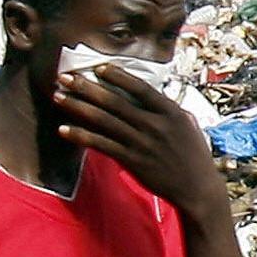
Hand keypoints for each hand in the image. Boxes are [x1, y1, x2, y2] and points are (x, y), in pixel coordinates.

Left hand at [54, 65, 225, 217]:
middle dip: (87, 87)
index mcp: (170, 112)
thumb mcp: (187, 125)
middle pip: (115, 102)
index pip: (140, 87)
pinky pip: (102, 145)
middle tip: (65, 77)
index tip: (98, 68)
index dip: (118, 76)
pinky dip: (82, 136)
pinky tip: (64, 129)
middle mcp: (154, 125)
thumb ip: (167, 110)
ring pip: (104, 121)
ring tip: (59, 97)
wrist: (197, 189)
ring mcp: (142, 143)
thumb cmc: (194, 155)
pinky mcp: (132, 161)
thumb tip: (148, 95)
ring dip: (78, 107)